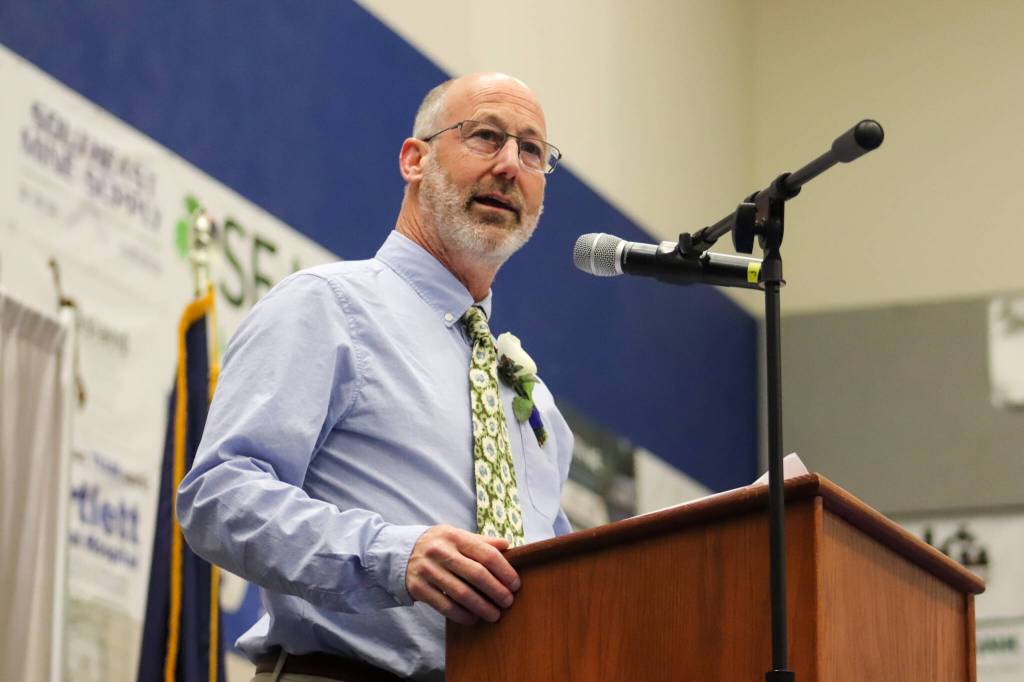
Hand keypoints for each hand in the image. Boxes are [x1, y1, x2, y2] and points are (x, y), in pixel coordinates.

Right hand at [405, 525, 520, 624]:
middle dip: (497, 591)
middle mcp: (440, 551)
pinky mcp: (418, 588)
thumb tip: (507, 546)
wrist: (399, 552)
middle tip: (508, 602)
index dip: (505, 571)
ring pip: (461, 593)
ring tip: (495, 615)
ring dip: (482, 607)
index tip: (515, 584)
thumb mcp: (455, 536)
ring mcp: (428, 570)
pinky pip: (445, 606)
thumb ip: (480, 541)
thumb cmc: (437, 545)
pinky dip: (462, 615)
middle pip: (476, 574)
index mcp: (454, 536)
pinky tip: (473, 618)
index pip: (486, 554)